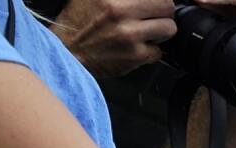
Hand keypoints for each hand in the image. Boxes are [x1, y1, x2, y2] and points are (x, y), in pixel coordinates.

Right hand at [55, 1, 235, 77]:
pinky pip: (160, 51)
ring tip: (147, 31)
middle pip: (167, 5)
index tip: (159, 3)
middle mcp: (120, 9)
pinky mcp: (135, 55)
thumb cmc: (79, 20)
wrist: (66, 52)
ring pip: (169, 28)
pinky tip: (138, 47)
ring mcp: (130, 33)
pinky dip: (152, 51)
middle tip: (154, 15)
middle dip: (164, 11)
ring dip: (162, 31)